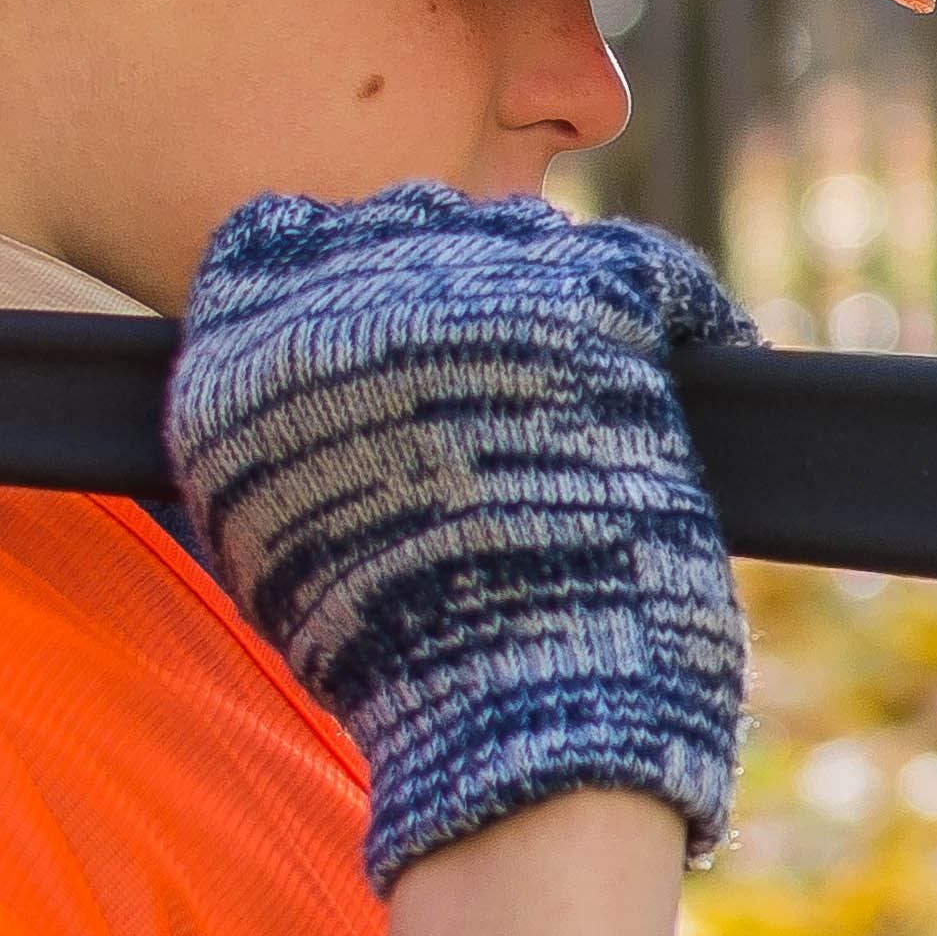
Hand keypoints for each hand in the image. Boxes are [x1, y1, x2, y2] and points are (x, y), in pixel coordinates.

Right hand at [165, 187, 752, 884]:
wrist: (515, 708)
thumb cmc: (407, 668)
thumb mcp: (283, 550)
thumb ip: (278, 445)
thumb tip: (317, 405)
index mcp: (242, 355)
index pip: (277, 240)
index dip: (347, 278)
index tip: (397, 329)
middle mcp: (339, 292)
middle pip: (408, 227)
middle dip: (457, 282)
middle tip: (509, 372)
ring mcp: (461, 281)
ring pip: (519, 235)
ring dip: (553, 287)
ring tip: (586, 386)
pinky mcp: (584, 295)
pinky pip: (649, 267)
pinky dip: (682, 312)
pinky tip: (694, 357)